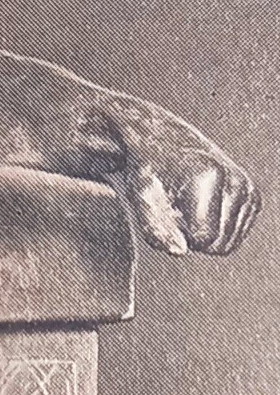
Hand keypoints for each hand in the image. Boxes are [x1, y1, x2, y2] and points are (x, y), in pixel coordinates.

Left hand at [120, 133, 259, 255]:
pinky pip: (236, 236)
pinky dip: (216, 228)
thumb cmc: (149, 170)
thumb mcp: (140, 195)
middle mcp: (235, 181)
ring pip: (229, 244)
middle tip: (175, 211)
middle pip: (219, 245)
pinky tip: (203, 207)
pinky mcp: (253, 196)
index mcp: (208, 177)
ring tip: (188, 207)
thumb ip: (153, 226)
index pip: (203, 238)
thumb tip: (180, 251)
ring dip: (205, 233)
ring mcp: (248, 189)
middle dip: (192, 237)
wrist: (167, 142)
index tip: (165, 212)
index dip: (178, 235)